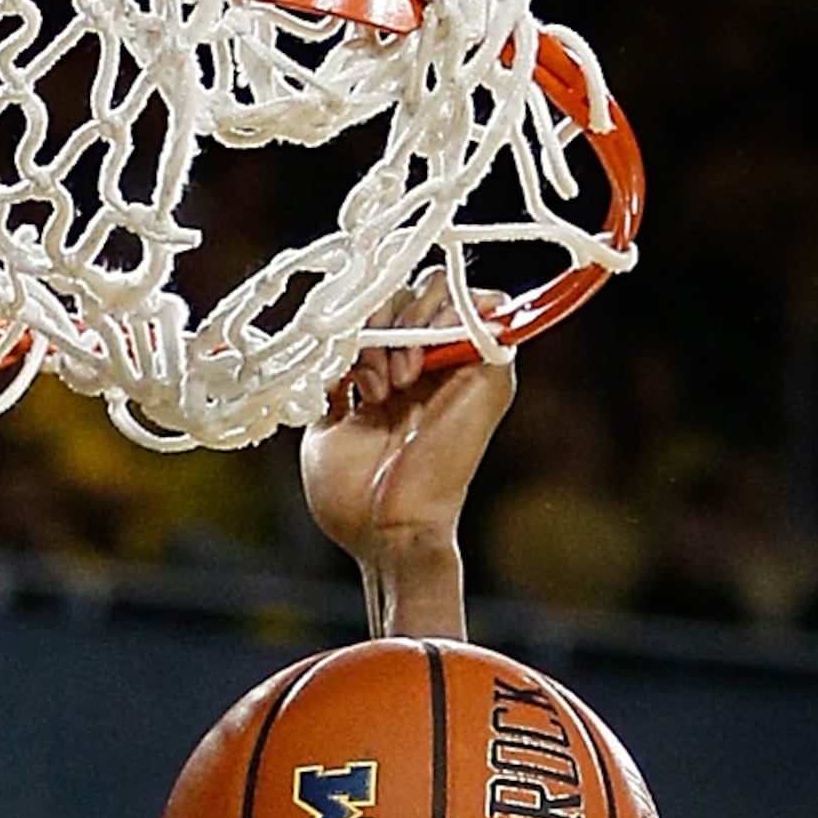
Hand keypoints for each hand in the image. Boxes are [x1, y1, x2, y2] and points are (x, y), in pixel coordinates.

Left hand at [299, 317, 517, 605]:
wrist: (386, 530)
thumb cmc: (353, 497)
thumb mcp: (325, 426)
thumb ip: (334, 377)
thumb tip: (333, 340)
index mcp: (394, 375)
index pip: (384, 306)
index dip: (361, 317)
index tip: (342, 363)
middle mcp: (431, 364)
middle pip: (409, 289)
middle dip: (378, 320)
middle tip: (367, 381)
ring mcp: (462, 363)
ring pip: (441, 287)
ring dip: (404, 323)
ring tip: (388, 384)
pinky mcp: (491, 369)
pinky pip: (484, 305)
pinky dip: (443, 318)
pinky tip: (414, 369)